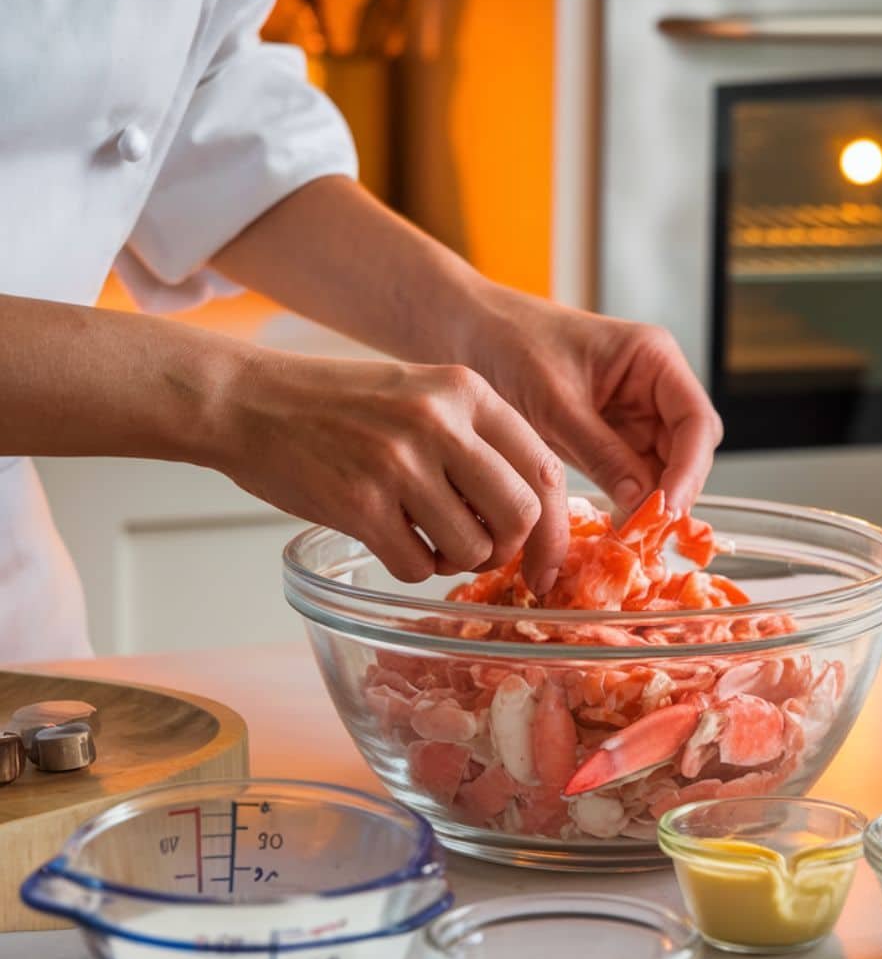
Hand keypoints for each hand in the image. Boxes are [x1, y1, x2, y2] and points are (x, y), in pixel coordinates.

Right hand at [212, 351, 568, 590]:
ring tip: (427, 540)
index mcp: (465, 390)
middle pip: (521, 514)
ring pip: (473, 548)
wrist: (246, 400)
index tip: (546, 561)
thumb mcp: (421, 393)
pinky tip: (391, 541)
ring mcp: (399, 462)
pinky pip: (418, 566)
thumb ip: (477, 439)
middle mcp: (439, 421)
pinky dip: (413, 568)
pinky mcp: (359, 504)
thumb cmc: (338, 405)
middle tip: (480, 550)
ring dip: (456, 561)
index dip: (557, 526)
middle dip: (507, 549)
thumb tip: (531, 515)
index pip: (545, 467)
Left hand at [457, 285, 722, 514]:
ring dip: (651, 505)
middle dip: (673, 492)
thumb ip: (602, 451)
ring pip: (663, 471)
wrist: (465, 333)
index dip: (690, 469)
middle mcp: (653, 388)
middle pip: (687, 451)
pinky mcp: (609, 441)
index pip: (695, 421)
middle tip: (647, 533)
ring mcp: (633, 417)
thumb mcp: (556, 402)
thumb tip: (643, 502)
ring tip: (630, 538)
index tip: (667, 507)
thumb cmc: (509, 345)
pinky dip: (628, 504)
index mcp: (653, 360)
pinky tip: (614, 528)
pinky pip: (632, 479)